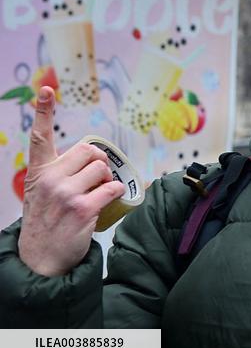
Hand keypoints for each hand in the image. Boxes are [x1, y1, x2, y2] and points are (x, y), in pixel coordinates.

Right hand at [17, 86, 124, 276]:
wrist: (41, 257)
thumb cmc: (47, 220)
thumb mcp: (43, 192)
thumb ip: (60, 172)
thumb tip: (94, 159)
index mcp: (39, 172)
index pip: (40, 137)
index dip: (43, 111)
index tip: (46, 91)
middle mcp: (50, 179)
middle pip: (90, 151)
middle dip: (99, 163)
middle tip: (94, 180)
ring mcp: (65, 194)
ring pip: (103, 169)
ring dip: (106, 180)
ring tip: (94, 195)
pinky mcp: (83, 208)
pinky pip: (112, 188)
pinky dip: (115, 193)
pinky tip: (104, 203)